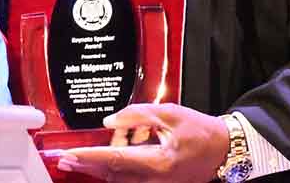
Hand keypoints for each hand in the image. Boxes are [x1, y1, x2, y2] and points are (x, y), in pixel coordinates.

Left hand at [56, 104, 227, 182]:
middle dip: (87, 166)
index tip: (70, 154)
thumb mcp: (168, 113)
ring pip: (119, 180)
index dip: (89, 157)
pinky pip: (130, 180)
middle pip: (112, 175)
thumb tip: (109, 122)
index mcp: (158, 162)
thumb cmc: (200, 130)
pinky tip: (111, 155)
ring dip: (100, 167)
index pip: (115, 160)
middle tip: (65, 160)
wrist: (224, 149)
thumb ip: (136, 115)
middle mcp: (156, 180)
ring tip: (86, 154)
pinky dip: (116, 169)